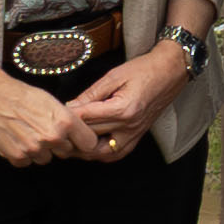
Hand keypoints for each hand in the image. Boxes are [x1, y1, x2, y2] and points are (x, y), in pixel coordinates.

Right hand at [0, 49, 98, 168]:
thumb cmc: (21, 95)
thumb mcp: (52, 101)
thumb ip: (68, 120)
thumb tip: (80, 135)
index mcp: (65, 121)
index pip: (88, 143)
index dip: (81, 140)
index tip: (76, 137)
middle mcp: (52, 137)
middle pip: (66, 152)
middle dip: (58, 144)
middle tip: (43, 130)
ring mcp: (34, 149)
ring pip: (46, 158)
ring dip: (40, 150)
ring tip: (27, 132)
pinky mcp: (18, 157)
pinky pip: (27, 162)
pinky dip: (23, 154)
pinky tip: (17, 138)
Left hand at [62, 42, 190, 153]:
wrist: (170, 72)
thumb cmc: (144, 70)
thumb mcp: (114, 76)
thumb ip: (91, 94)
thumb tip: (69, 106)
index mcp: (123, 109)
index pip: (86, 118)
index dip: (67, 117)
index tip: (53, 114)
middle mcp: (129, 126)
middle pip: (91, 137)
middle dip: (71, 134)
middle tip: (55, 130)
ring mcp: (134, 135)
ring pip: (101, 153)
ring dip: (83, 150)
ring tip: (68, 142)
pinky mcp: (137, 137)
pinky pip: (115, 154)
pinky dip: (99, 153)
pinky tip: (88, 147)